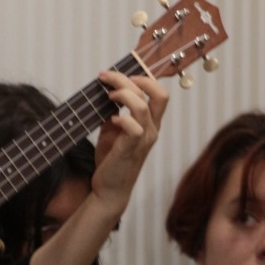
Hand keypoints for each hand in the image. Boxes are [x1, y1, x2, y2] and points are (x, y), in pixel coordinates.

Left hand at [92, 70, 167, 215]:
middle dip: (130, 79)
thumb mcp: (112, 131)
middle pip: (158, 94)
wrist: (109, 189)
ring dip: (123, 94)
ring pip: (142, 107)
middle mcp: (152, 129)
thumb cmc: (112, 160)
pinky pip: (133, 127)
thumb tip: (104, 93)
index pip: (159, 93)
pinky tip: (110, 119)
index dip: (143, 78)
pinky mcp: (131, 149)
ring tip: (108, 96)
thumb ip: (113, 113)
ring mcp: (144, 140)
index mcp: (150, 123)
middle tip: (107, 77)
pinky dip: (121, 118)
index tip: (119, 75)